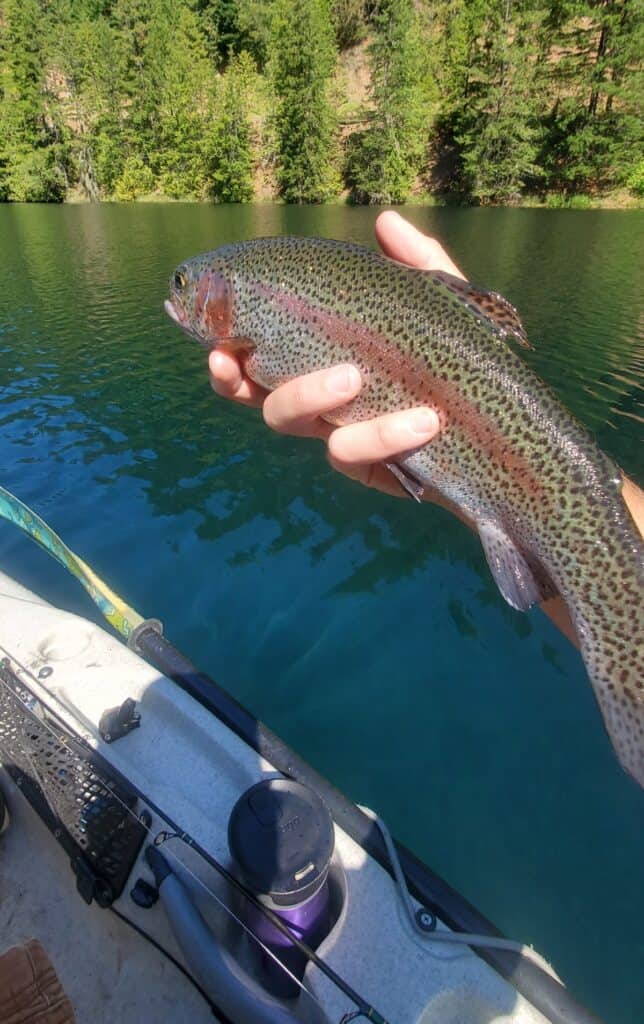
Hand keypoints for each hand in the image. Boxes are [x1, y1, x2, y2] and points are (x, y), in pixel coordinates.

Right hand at [208, 211, 463, 496]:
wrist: (503, 431)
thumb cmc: (465, 362)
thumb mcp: (447, 308)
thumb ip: (419, 265)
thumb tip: (384, 221)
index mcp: (324, 361)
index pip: (260, 358)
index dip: (226, 353)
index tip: (214, 341)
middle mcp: (323, 402)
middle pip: (258, 395)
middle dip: (237, 380)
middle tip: (237, 361)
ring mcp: (342, 436)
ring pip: (291, 423)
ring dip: (309, 396)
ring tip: (352, 377)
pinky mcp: (371, 467)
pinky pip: (354, 453)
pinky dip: (383, 435)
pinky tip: (424, 421)